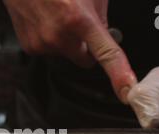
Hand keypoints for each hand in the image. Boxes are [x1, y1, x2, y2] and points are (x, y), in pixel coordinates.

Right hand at [4, 0, 135, 102]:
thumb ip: (101, 16)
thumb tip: (108, 36)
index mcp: (79, 19)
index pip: (106, 54)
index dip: (120, 74)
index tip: (127, 92)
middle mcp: (59, 35)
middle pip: (85, 60)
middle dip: (86, 48)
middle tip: (78, 25)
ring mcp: (43, 44)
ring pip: (66, 55)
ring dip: (66, 42)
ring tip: (57, 17)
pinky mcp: (31, 48)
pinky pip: (50, 53)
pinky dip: (51, 41)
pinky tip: (46, 21)